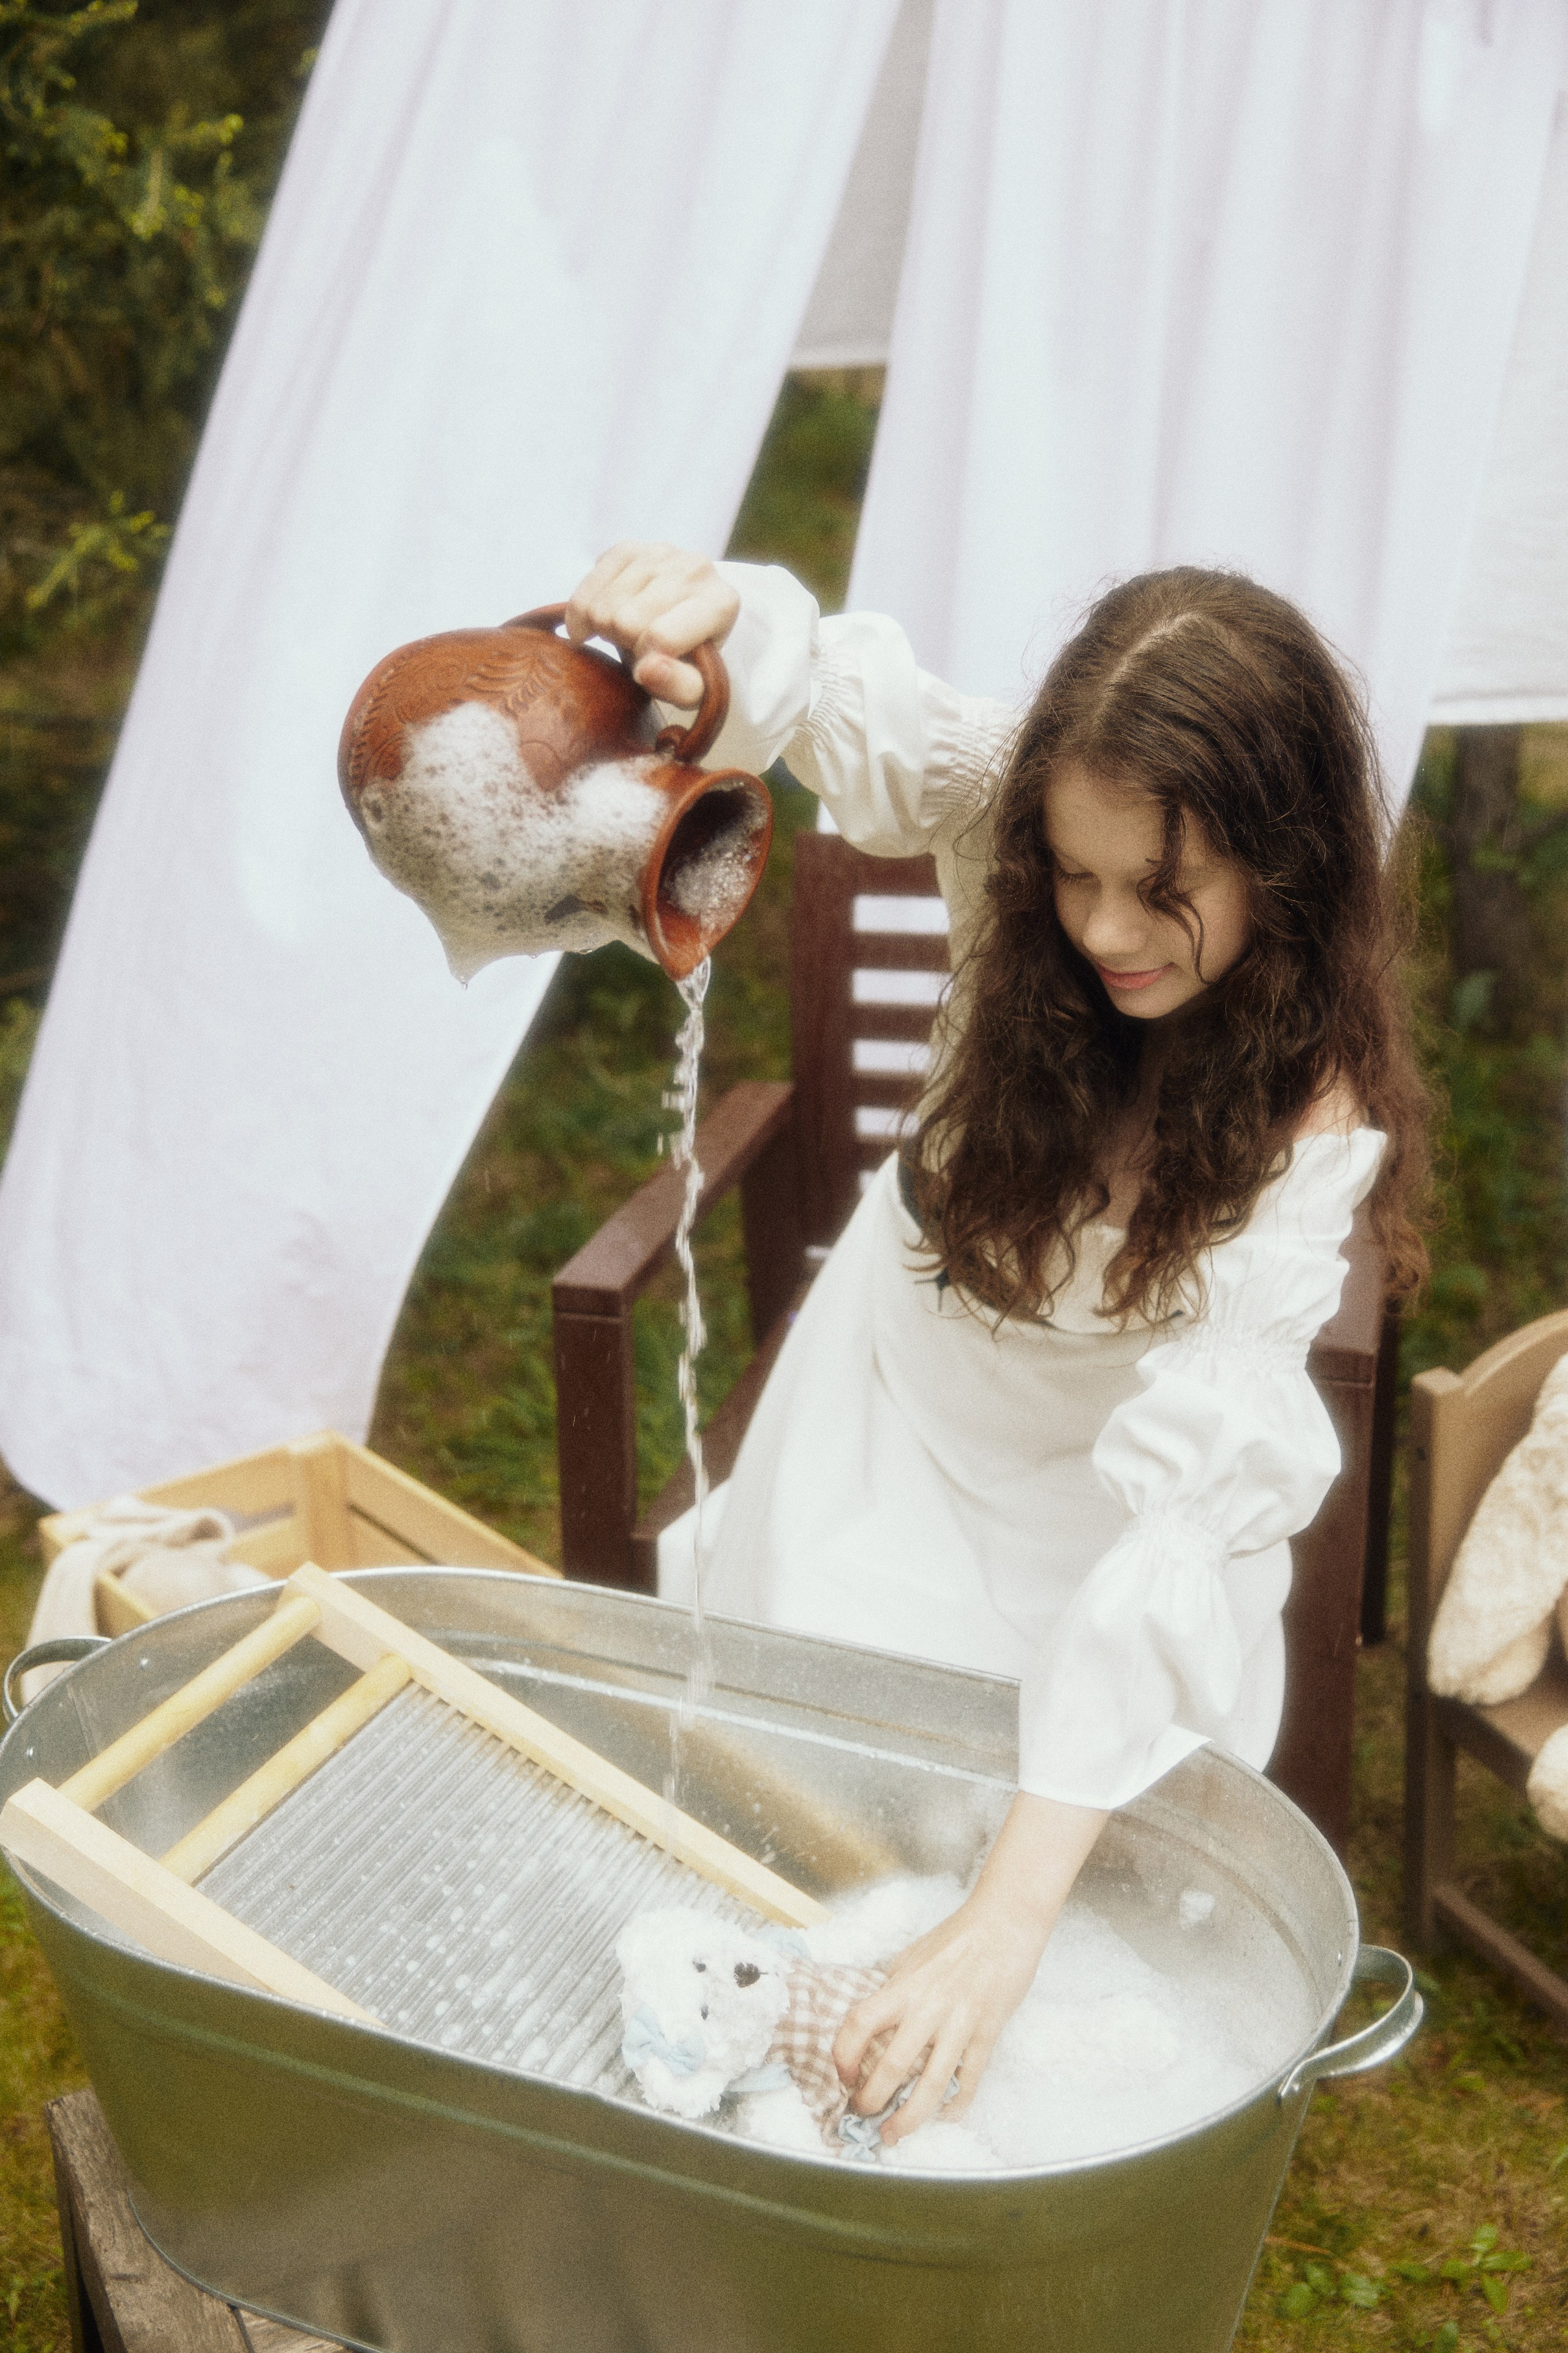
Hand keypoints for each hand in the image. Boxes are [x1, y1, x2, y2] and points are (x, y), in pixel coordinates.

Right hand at [565, 542, 738, 710]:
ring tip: (625, 634)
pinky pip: (585, 590)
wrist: (681, 623)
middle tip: (638, 647)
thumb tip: (648, 669)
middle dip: (624, 644)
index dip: (646, 663)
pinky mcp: (628, 548)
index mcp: (722, 602)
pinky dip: (581, 616)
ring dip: (605, 630)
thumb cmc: (688, 660)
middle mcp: (696, 568)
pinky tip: (598, 623)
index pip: (663, 637)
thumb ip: (679, 686)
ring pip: (603, 606)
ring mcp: (660, 552)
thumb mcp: (693, 687)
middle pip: (627, 621)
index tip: (648, 669)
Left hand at [832, 1792, 1107, 2145]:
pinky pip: (969, 2079)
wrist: (1004, 1923)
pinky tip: (944, 2117)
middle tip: (863, 2115)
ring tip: (894, 2135)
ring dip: (909, 2117)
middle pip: (891, 2066)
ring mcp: (959, 2023)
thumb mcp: (912, 1957)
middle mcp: (927, 2007)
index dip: (844, 2056)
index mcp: (903, 1985)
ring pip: (931, 2085)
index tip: (843, 2075)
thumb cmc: (956, 1937)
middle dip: (871, 2100)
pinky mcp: (987, 2033)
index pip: (859, 2024)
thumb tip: (875, 2024)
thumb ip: (894, 1990)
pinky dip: (956, 2105)